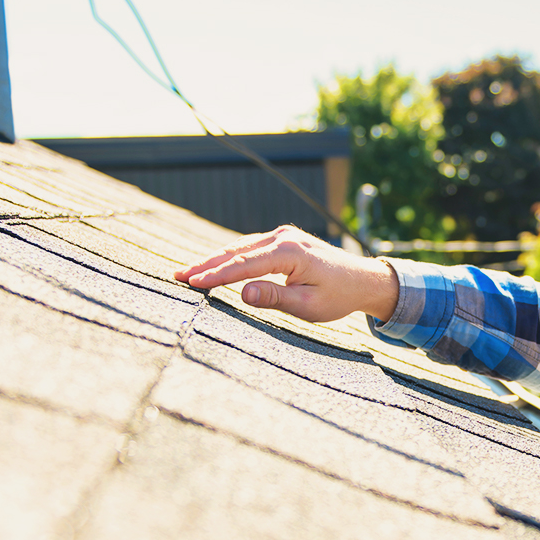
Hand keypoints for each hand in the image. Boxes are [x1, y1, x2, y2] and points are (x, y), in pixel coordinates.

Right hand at [174, 226, 399, 322]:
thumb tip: (242, 292)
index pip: (244, 265)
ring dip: (214, 259)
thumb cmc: (337, 296)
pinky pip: (249, 246)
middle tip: (178, 276)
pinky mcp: (282, 239)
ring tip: (188, 272)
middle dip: (206, 264)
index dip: (216, 275)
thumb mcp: (307, 304)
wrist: (361, 280)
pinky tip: (212, 265)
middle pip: (236, 251)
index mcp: (290, 252)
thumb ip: (274, 297)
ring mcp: (282, 235)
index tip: (192, 283)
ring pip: (240, 246)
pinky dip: (229, 256)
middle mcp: (284, 237)